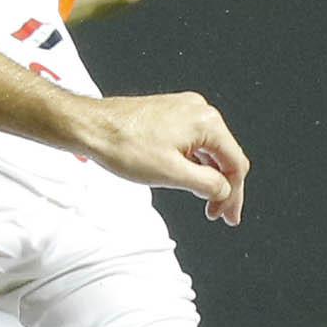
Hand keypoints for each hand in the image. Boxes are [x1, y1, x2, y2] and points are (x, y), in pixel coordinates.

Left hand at [81, 91, 249, 225]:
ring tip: (205, 202)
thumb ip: (207, 184)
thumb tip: (224, 191)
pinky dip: (195, 163)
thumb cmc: (123, 145)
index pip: (235, 164)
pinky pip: (193, 142)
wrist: (90, 126)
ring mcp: (184, 110)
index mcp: (206, 122)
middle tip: (219, 214)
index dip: (234, 195)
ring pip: (209, 150)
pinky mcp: (170, 114)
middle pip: (225, 156)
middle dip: (224, 187)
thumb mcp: (172, 173)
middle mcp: (199, 110)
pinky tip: (189, 180)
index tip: (227, 216)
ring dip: (209, 177)